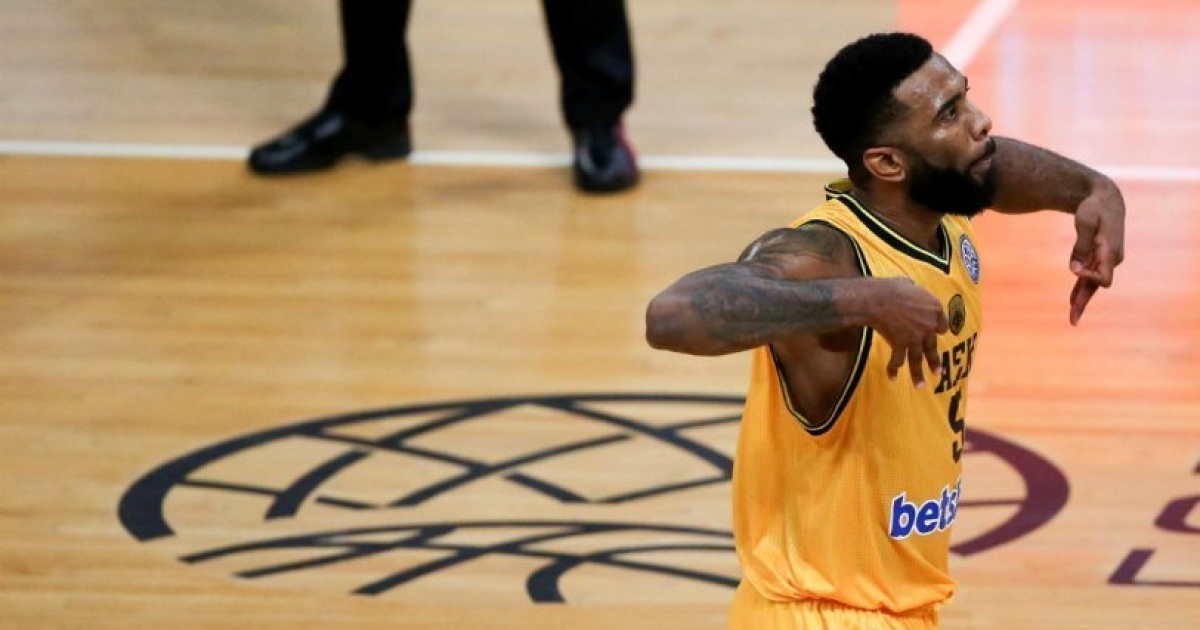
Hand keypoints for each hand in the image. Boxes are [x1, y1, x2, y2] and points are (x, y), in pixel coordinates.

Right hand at [867, 278, 949, 387]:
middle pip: (932, 347)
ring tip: (921, 387)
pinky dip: (893, 369)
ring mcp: (915, 337)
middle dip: (934, 361)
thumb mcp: (908, 284)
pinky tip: (892, 377)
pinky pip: (897, 360)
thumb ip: (914, 291)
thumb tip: (909, 288)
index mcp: (934, 309)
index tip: (936, 333)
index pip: (941, 325)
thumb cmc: (891, 287)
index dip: (937, 329)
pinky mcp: (901, 344)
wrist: (878, 299)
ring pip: (918, 360)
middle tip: (937, 373)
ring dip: (919, 374)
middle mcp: (928, 326)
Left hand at [1069, 192, 1125, 324]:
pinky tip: (1073, 302)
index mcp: (1110, 252)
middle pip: (1097, 286)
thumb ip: (1081, 246)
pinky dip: (1081, 289)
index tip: (1076, 270)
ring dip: (1082, 300)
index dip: (1089, 278)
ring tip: (1072, 318)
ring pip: (1092, 284)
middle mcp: (1111, 260)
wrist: (1107, 200)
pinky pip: (1089, 277)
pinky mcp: (1099, 259)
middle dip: (1084, 302)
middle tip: (1072, 320)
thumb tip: (1074, 270)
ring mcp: (1106, 261)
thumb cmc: (1095, 208)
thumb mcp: (1085, 221)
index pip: (1102, 277)